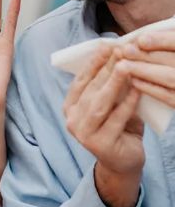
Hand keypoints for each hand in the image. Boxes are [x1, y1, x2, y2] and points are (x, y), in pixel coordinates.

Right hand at [64, 45, 144, 175]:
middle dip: (106, 68)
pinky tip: (137, 89)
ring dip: (113, 83)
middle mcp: (72, 120)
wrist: (123, 162)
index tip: (106, 45)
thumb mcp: (110, 104)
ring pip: (100, 104)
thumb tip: (118, 55)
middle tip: (119, 50)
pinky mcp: (100, 145)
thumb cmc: (118, 127)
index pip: (80, 80)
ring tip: (126, 66)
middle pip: (91, 89)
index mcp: (70, 107)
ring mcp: (84, 134)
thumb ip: (109, 86)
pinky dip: (127, 103)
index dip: (93, 62)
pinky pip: (116, 119)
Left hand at [114, 30, 174, 106]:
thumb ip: (167, 35)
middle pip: (172, 60)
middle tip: (125, 51)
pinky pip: (169, 96)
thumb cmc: (170, 55)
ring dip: (144, 70)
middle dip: (147, 55)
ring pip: (169, 77)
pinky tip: (134, 80)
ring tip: (124, 64)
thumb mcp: (172, 42)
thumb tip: (146, 33)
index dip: (162, 40)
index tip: (141, 39)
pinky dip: (150, 88)